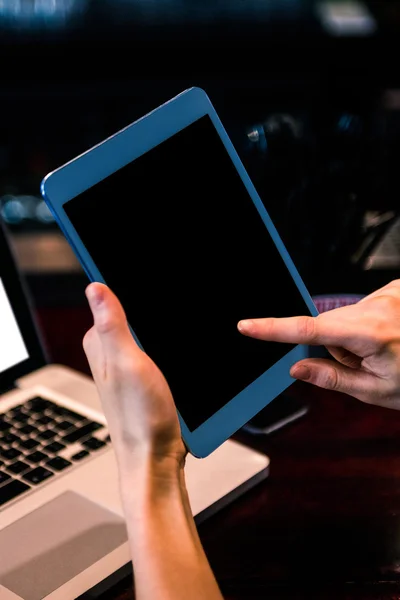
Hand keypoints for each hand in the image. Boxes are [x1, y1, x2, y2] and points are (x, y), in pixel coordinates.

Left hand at [82, 282, 186, 474]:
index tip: (151, 289)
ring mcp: (131, 366)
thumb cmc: (140, 417)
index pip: (110, 300)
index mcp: (100, 343)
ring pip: (151, 335)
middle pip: (135, 316)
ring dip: (166, 337)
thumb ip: (112, 324)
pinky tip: (178, 359)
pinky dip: (171, 353)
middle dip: (154, 316)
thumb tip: (94, 287)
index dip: (129, 292)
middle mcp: (112, 353)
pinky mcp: (149, 377)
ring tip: (173, 350)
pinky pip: (160, 353)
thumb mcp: (126, 363)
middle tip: (169, 329)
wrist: (157, 457)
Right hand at [238, 279, 399, 409]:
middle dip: (332, 345)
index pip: (310, 330)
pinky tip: (385, 338)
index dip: (274, 329)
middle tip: (361, 365)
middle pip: (327, 323)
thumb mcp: (375, 390)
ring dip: (350, 336)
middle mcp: (379, 305)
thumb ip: (331, 378)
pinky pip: (361, 308)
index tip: (248, 326)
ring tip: (379, 352)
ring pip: (344, 316)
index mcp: (373, 333)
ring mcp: (388, 293)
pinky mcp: (393, 288)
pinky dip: (364, 325)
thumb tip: (297, 368)